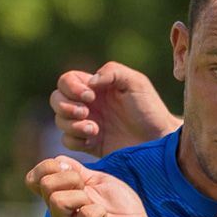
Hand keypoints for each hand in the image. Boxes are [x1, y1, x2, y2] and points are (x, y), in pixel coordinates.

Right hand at [26, 156, 151, 216]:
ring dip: (83, 197)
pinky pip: (84, 214)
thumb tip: (57, 161)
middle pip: (46, 185)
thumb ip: (76, 171)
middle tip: (89, 192)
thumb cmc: (120, 208)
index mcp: (59, 199)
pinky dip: (99, 211)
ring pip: (57, 200)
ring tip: (96, 207)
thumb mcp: (98, 181)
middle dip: (72, 179)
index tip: (76, 174)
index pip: (33, 179)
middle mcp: (59, 215)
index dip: (51, 167)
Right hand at [51, 61, 178, 156]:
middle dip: (65, 105)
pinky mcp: (90, 144)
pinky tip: (92, 139)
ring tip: (94, 129)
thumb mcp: (136, 82)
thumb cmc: (150, 109)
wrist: (160, 140)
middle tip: (85, 112)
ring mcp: (87, 124)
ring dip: (71, 124)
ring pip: (60, 121)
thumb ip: (112, 72)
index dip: (71, 87)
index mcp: (96, 87)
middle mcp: (88, 104)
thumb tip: (89, 83)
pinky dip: (74, 139)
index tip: (90, 95)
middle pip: (56, 99)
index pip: (66, 80)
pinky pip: (67, 141)